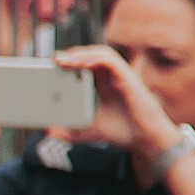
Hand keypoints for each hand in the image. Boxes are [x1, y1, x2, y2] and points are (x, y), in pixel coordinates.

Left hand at [61, 43, 177, 156]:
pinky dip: (95, 59)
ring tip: (64, 61)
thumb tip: (50, 133)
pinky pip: (110, 61)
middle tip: (54, 61)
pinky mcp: (128, 78)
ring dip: (81, 54)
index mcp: (105, 85)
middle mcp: (113, 78)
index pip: (86, 66)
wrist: (145, 140)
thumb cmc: (124, 132)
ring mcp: (121, 76)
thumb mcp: (90, 130)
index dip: (71, 62)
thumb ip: (70, 132)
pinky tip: (81, 64)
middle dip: (73, 55)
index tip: (53, 66)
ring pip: (101, 54)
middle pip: (92, 56)